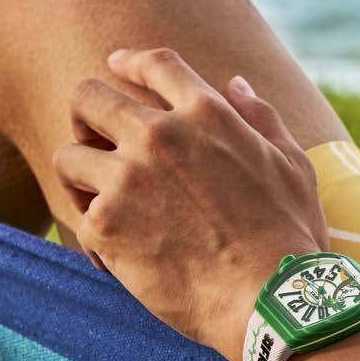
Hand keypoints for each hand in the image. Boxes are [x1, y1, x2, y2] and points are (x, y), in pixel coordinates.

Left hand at [52, 47, 327, 360]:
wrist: (269, 298)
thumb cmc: (290, 233)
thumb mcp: (292, 164)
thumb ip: (260, 117)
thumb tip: (236, 85)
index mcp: (207, 114)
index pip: (154, 64)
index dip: (129, 61)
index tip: (116, 67)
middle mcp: (159, 136)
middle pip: (89, 97)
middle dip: (87, 115)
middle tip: (96, 140)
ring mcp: (127, 179)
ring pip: (67, 156)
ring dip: (80, 175)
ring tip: (99, 200)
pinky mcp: (105, 226)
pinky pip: (77, 217)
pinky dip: (94, 235)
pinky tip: (116, 254)